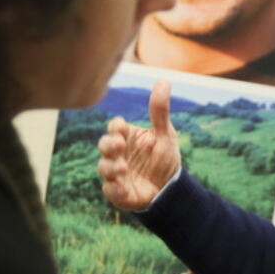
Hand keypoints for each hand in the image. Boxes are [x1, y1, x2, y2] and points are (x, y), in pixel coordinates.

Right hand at [97, 80, 182, 210]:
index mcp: (126, 137)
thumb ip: (160, 111)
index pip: (115, 127)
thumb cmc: (163, 157)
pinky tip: (122, 187)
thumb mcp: (165, 134)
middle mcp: (117, 153)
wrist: (170, 188)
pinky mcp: (118, 192)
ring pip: (103, 167)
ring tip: (123, 168)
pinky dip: (114, 189)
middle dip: (109, 144)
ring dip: (111, 167)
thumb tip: (163, 81)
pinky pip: (110, 190)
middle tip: (120, 145)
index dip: (116, 127)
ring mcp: (115, 173)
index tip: (122, 127)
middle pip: (104, 145)